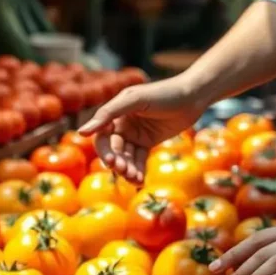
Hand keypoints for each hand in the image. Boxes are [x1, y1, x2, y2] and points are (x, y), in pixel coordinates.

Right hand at [78, 75, 207, 182]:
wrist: (193, 96)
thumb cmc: (164, 93)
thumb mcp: (135, 100)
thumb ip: (109, 113)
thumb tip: (82, 132)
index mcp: (115, 113)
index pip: (102, 135)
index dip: (104, 150)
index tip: (111, 162)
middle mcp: (121, 125)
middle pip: (113, 149)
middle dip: (118, 162)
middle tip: (124, 171)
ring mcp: (135, 135)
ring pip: (126, 157)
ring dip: (127, 169)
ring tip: (134, 178)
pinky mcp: (148, 143)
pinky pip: (139, 160)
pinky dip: (138, 170)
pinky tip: (139, 181)